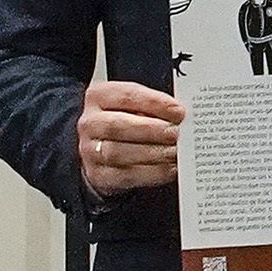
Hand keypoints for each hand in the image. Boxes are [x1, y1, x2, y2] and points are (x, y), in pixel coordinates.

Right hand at [78, 80, 183, 195]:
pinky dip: (152, 172)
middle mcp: (91, 123)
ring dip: (152, 152)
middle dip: (151, 129)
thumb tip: (181, 115)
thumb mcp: (135, 105)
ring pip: (118, 152)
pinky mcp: (99, 175)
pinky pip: (125, 175)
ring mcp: (90, 151)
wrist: (101, 150)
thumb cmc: (125, 121)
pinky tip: (170, 168)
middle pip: (118, 125)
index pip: (127, 95)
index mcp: (99, 97)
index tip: (178, 110)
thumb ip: (154, 107)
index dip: (155, 103)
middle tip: (175, 133)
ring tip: (175, 151)